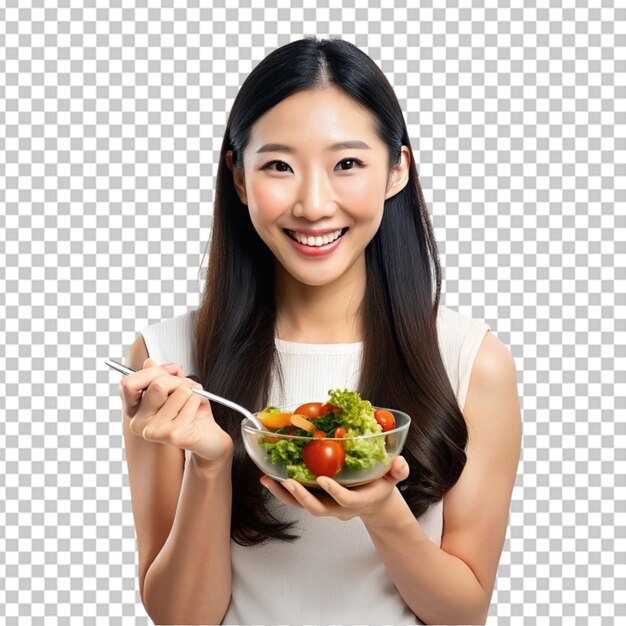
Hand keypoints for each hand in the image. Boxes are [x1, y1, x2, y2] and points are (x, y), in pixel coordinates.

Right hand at [120, 358, 232, 464]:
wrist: (208, 438)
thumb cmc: (191, 413)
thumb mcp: (175, 387)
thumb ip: (162, 375)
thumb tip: (149, 363)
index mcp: (135, 410)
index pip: (128, 383)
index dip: (152, 372)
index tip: (170, 372)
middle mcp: (139, 423)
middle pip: (157, 384)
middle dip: (178, 381)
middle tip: (185, 391)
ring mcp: (154, 431)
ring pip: (178, 391)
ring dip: (191, 393)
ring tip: (190, 406)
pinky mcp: (172, 435)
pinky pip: (191, 402)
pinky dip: (198, 402)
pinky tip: (195, 415)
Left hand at [260, 456, 409, 522]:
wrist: (375, 503)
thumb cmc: (382, 485)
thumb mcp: (394, 476)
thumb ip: (398, 471)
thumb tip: (399, 462)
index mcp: (359, 500)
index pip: (346, 501)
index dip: (334, 492)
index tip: (323, 480)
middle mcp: (339, 508)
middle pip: (318, 508)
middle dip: (302, 497)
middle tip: (288, 482)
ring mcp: (326, 506)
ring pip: (302, 505)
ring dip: (284, 494)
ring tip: (267, 480)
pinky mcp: (316, 500)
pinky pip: (296, 500)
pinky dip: (281, 491)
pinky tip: (268, 478)